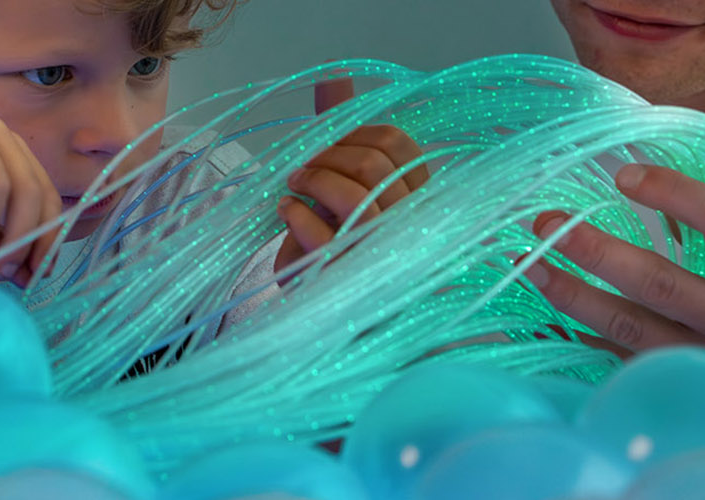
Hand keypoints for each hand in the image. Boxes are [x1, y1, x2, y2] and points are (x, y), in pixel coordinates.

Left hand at [274, 78, 431, 275]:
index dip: (356, 136)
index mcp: (417, 196)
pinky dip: (296, 214)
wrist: (317, 301)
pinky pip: (324, 236)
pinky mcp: (348, 280)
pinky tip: (287, 211)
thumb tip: (333, 73)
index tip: (330, 147)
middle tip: (302, 169)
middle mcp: (409, 226)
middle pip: (374, 165)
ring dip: (313, 181)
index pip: (399, 145)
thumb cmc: (334, 236)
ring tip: (292, 187)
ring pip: (356, 198)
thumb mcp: (338, 179)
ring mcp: (382, 255)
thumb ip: (339, 129)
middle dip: (328, 157)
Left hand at [528, 163, 704, 352]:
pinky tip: (549, 319)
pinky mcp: (688, 384)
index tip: (622, 176)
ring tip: (531, 266)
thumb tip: (683, 192)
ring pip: (631, 327)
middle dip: (595, 250)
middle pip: (657, 280)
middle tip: (544, 223)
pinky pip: (626, 361)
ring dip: (574, 296)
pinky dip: (585, 340)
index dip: (671, 194)